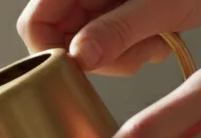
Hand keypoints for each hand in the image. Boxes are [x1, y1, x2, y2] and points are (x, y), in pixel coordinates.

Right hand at [18, 0, 200, 74]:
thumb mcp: (164, 4)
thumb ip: (117, 31)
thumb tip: (76, 59)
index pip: (36, 23)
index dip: (53, 52)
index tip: (86, 68)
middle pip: (59, 37)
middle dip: (95, 57)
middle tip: (136, 56)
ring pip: (83, 44)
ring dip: (117, 56)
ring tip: (155, 43)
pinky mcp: (120, 7)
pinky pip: (106, 40)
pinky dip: (130, 48)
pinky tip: (159, 38)